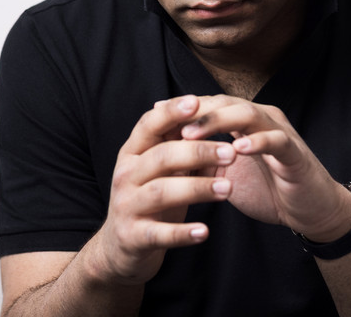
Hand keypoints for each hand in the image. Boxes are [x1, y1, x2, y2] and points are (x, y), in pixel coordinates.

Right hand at [92, 95, 237, 284]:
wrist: (119, 248)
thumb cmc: (150, 199)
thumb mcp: (163, 170)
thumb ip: (185, 149)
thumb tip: (217, 125)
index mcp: (133, 152)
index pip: (149, 124)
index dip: (171, 112)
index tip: (198, 102)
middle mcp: (126, 175)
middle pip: (162, 156)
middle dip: (198, 151)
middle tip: (231, 153)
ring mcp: (127, 206)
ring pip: (162, 191)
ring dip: (198, 189)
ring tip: (228, 188)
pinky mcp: (132, 237)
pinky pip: (159, 234)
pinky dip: (182, 233)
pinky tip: (204, 231)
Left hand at [180, 95, 350, 241]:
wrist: (309, 210)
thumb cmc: (268, 188)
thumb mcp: (227, 171)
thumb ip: (205, 155)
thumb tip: (169, 148)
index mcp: (245, 121)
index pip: (212, 104)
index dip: (185, 108)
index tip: (155, 114)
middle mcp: (262, 118)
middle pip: (225, 102)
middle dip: (195, 110)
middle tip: (167, 122)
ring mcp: (279, 131)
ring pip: (247, 113)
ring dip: (218, 121)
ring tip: (191, 135)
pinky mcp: (295, 152)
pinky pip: (276, 140)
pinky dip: (256, 142)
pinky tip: (237, 149)